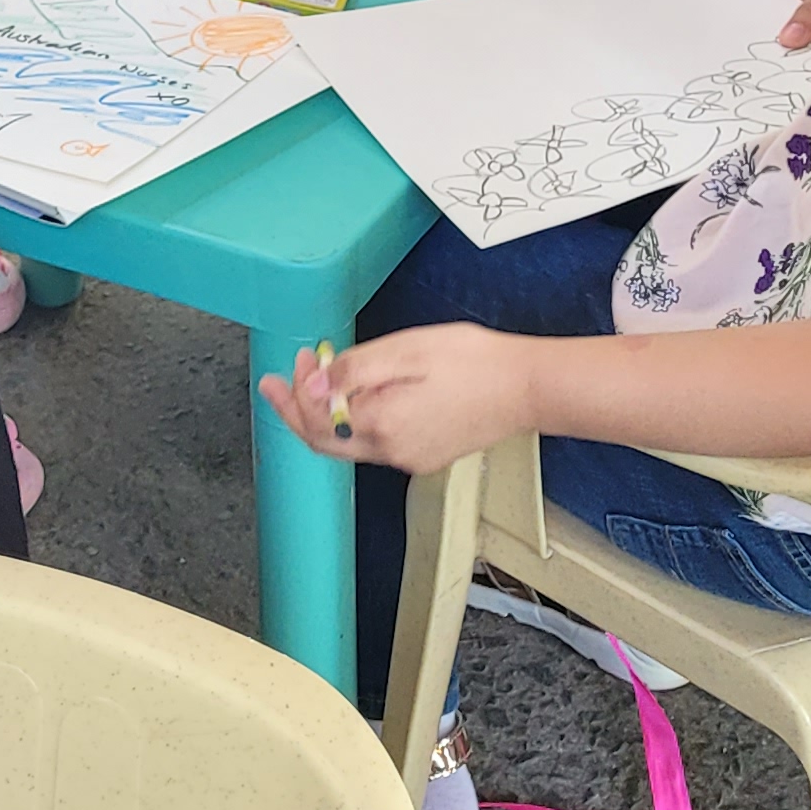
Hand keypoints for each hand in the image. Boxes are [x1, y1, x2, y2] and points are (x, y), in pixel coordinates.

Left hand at [257, 326, 537, 478]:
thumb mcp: (407, 350)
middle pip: (326, 440)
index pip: (318, 421)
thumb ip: (355, 371)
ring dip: (329, 412)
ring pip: (350, 443)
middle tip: (283, 379)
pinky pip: (376, 442)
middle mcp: (392, 452)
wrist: (527, 387)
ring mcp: (410, 458)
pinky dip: (356, 419)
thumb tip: (313, 387)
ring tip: (323, 375)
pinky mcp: (425, 455)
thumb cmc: (474, 362)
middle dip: (298, 409)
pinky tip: (360, 393)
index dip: (296, 394)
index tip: (294, 364)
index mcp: (383, 425)